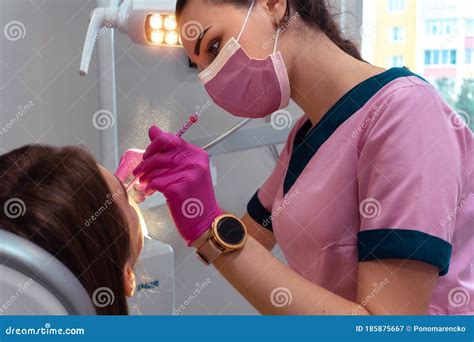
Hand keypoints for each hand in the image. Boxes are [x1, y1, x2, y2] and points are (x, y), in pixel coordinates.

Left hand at [133, 126, 222, 245]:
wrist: (204, 221)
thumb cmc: (194, 197)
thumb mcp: (187, 170)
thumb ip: (171, 151)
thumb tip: (153, 130)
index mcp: (197, 154)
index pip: (169, 139)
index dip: (153, 146)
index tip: (147, 155)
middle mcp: (194, 162)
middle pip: (159, 154)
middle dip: (145, 163)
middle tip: (139, 172)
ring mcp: (188, 175)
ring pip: (155, 169)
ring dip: (146, 177)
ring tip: (146, 184)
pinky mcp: (179, 189)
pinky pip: (155, 182)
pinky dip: (149, 187)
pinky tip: (151, 192)